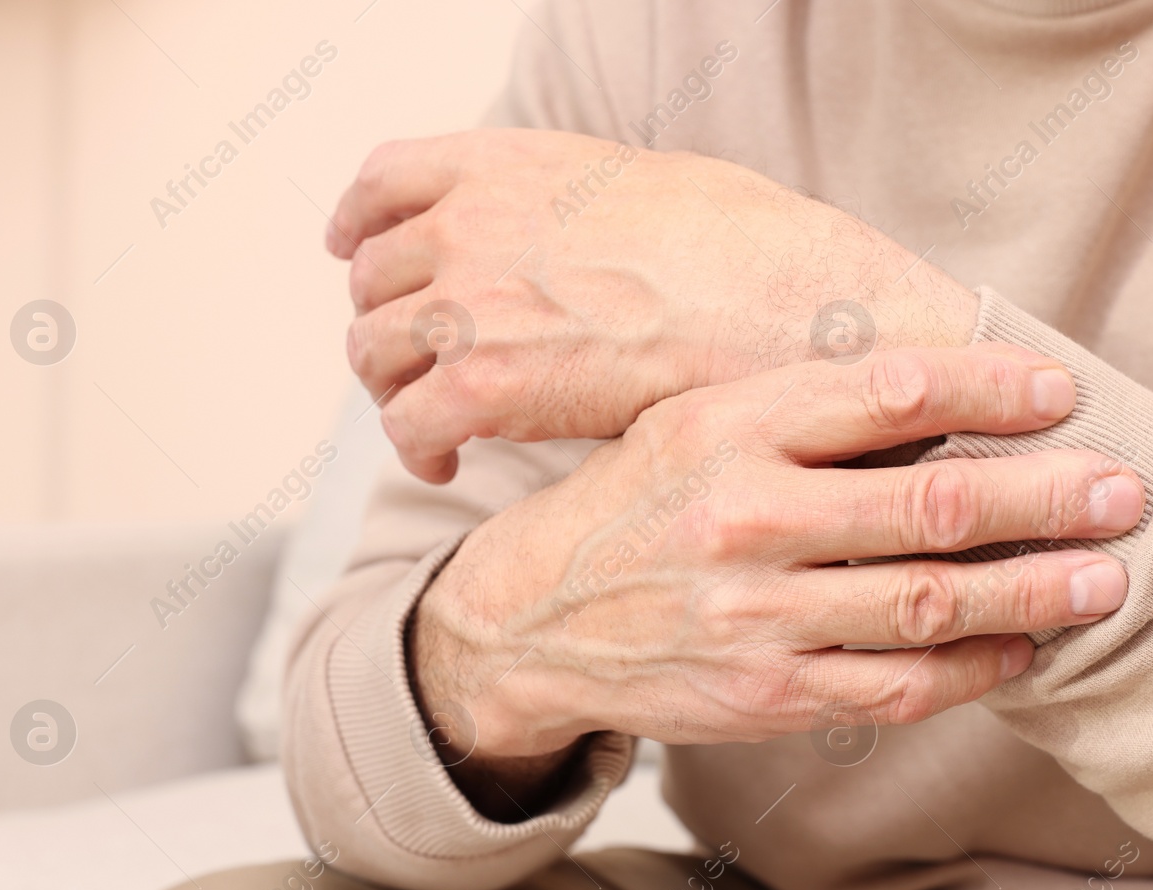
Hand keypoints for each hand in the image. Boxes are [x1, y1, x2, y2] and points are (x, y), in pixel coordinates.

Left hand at [327, 128, 977, 482]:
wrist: (795, 311)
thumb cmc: (753, 254)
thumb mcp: (645, 182)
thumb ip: (567, 202)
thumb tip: (564, 234)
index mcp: (508, 164)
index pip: (385, 182)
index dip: (360, 225)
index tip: (357, 252)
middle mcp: (471, 222)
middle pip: (373, 280)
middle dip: (390, 325)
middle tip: (418, 367)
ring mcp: (471, 300)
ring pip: (374, 352)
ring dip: (396, 390)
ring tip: (434, 424)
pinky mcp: (484, 384)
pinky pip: (406, 422)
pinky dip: (415, 447)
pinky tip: (446, 462)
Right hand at [410, 343, 1143, 764]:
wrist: (527, 621)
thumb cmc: (627, 507)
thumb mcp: (687, 423)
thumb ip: (800, 407)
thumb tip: (945, 390)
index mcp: (725, 427)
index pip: (889, 392)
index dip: (993, 388)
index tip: (1062, 392)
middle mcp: (742, 518)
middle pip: (933, 504)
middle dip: (1048, 498)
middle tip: (1126, 491)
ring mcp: (754, 617)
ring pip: (929, 604)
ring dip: (1035, 592)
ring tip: (1106, 578)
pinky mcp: (764, 695)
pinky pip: (896, 686)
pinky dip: (974, 670)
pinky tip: (1022, 650)